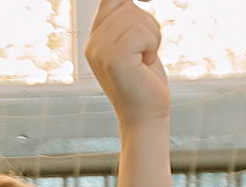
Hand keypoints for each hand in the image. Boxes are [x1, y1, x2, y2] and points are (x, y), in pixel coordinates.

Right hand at [86, 0, 170, 128]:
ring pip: (137, 17)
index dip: (128, 1)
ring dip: (152, 37)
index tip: (146, 4)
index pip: (110, 0)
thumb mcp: (135, 42)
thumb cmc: (144, 81)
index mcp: (94, 38)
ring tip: (144, 60)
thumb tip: (132, 0)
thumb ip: (128, 18)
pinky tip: (145, 64)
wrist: (145, 116)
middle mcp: (92, 43)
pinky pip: (142, 32)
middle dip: (146, 25)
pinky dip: (152, 46)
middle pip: (126, 5)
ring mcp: (100, 51)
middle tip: (144, 52)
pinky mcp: (114, 58)